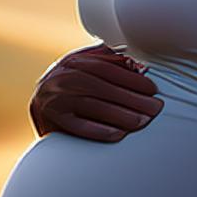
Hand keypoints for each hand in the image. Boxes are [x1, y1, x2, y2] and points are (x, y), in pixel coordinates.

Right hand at [30, 41, 162, 143]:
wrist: (41, 110)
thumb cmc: (72, 89)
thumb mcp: (85, 70)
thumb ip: (107, 63)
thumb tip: (140, 65)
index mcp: (72, 61)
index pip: (105, 67)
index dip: (131, 78)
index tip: (152, 89)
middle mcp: (60, 77)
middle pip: (101, 86)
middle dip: (132, 98)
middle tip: (155, 108)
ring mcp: (54, 98)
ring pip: (92, 105)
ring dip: (120, 115)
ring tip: (142, 121)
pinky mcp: (50, 119)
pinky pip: (77, 126)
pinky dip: (99, 131)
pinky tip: (119, 135)